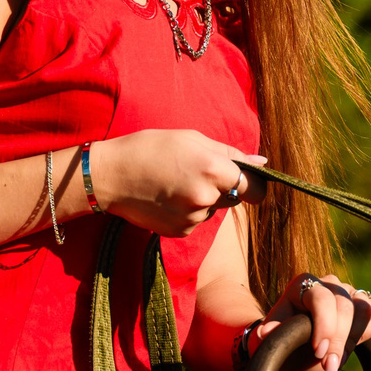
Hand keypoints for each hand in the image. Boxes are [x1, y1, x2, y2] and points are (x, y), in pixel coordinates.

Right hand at [86, 130, 261, 236]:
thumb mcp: (191, 139)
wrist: (109, 176)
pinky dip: (188, 211)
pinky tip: (167, 198)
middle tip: (194, 172)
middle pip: (234, 197)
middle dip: (223, 187)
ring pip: (213, 209)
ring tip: (175, 183)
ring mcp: (193, 218)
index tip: (251, 182)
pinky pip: (196, 221)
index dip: (256, 185)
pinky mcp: (180, 232)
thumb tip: (261, 163)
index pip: (255, 188)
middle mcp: (206, 197)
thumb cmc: (150, 148)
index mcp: (212, 169)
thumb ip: (230, 153)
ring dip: (204, 199)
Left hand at [244, 274, 370, 370]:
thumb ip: (272, 336)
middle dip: (338, 341)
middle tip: (328, 368)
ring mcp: (348, 292)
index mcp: (302, 284)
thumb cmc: (282, 345)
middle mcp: (328, 283)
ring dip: (353, 340)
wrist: (293, 354)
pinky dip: (368, 331)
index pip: (321, 298)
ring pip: (363, 310)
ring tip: (335, 363)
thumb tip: (265, 333)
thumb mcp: (271, 342)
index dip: (324, 325)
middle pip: (344, 307)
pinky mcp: (364, 305)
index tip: (319, 352)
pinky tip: (349, 349)